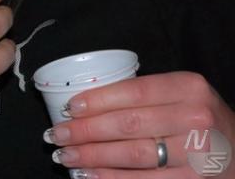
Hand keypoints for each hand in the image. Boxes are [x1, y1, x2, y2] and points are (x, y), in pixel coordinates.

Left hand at [44, 72, 234, 177]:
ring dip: (92, 157)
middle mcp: (196, 119)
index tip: (70, 108)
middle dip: (85, 131)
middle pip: (128, 125)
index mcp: (189, 87)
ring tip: (65, 156)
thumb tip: (87, 102)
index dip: (97, 100)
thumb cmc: (201, 119)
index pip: (133, 92)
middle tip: (56, 134)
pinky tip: (89, 176)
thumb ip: (146, 94)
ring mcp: (199, 156)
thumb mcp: (181, 95)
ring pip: (133, 156)